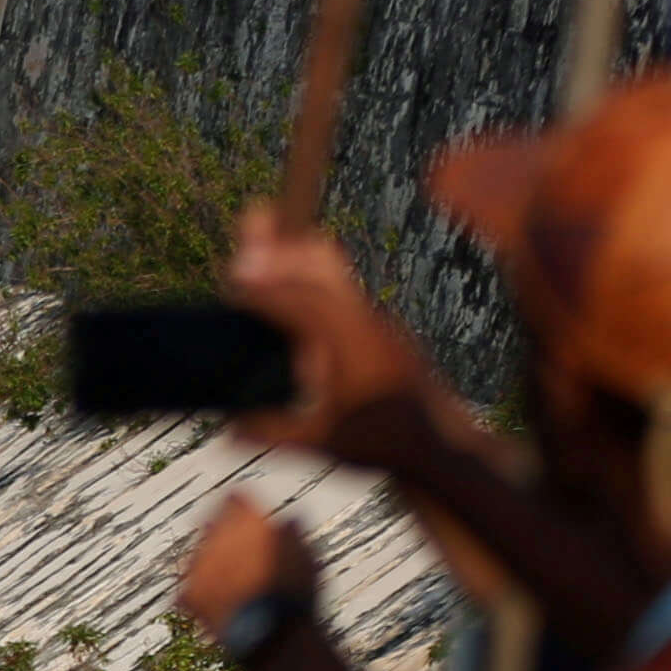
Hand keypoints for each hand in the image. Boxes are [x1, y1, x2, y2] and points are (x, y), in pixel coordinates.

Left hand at [177, 494, 319, 644]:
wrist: (270, 635)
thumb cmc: (291, 595)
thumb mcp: (304, 556)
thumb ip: (290, 532)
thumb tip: (289, 522)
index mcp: (244, 520)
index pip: (235, 499)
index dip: (244, 508)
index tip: (250, 517)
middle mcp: (214, 537)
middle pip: (213, 524)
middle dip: (226, 534)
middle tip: (242, 549)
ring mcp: (197, 566)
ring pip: (199, 552)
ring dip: (212, 560)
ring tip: (234, 577)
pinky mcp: (187, 594)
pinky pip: (191, 583)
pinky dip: (203, 588)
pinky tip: (222, 596)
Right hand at [223, 204, 440, 469]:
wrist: (442, 447)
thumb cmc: (386, 443)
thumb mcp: (324, 442)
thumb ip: (274, 431)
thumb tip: (228, 427)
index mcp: (349, 342)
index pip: (300, 298)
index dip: (264, 285)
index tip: (233, 277)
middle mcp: (366, 320)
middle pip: (322, 260)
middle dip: (284, 245)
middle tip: (251, 224)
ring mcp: (378, 320)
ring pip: (336, 269)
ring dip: (300, 255)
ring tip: (266, 240)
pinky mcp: (382, 327)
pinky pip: (343, 287)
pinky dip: (315, 275)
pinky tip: (295, 288)